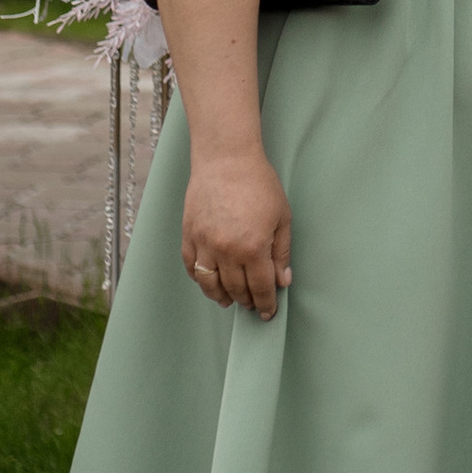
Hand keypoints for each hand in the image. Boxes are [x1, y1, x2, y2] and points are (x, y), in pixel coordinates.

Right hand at [184, 143, 291, 319]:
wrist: (226, 160)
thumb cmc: (258, 183)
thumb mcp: (282, 217)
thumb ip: (282, 252)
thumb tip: (282, 281)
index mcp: (253, 248)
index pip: (260, 288)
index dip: (266, 304)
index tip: (268, 313)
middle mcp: (226, 251)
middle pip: (236, 289)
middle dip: (247, 301)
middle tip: (253, 305)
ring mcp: (204, 245)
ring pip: (210, 284)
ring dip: (222, 296)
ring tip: (231, 300)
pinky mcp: (188, 236)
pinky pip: (192, 268)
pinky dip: (201, 280)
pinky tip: (210, 282)